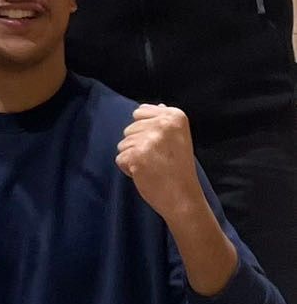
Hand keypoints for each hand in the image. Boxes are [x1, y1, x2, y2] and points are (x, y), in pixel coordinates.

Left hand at [115, 104, 204, 222]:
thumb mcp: (179, 138)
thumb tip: (158, 106)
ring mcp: (149, 139)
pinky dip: (127, 169)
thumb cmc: (179, 169)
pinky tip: (144, 174)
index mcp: (175, 116)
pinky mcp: (137, 155)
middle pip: (130, 129)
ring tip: (151, 166)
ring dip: (132, 157)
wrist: (183, 197)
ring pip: (123, 144)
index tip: (161, 145)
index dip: (145, 131)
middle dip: (138, 145)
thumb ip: (165, 121)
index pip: (140, 112)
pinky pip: (120, 158)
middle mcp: (162, 124)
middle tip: (157, 159)